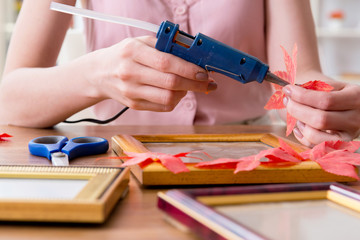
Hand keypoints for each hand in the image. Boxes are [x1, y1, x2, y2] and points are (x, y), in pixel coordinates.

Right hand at [87, 36, 215, 111]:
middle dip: (195, 84)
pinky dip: (175, 100)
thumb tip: (194, 57)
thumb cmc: (125, 55)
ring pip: (168, 98)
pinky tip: (177, 93)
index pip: (166, 63)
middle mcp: (130, 73)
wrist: (99, 73)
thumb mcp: (141, 42)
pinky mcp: (134, 105)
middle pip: (170, 83)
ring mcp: (131, 92)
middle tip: (207, 83)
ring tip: (190, 85)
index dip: (189, 69)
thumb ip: (165, 47)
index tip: (204, 73)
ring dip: (186, 93)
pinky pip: (163, 107)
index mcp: (132, 52)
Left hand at [282, 81, 359, 146]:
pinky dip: (301, 136)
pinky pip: (313, 145)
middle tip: (287, 101)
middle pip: (320, 119)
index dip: (302, 96)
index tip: (287, 89)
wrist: (347, 106)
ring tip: (296, 114)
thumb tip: (291, 92)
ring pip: (316, 135)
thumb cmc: (333, 93)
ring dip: (300, 124)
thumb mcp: (330, 85)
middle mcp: (355, 119)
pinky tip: (299, 125)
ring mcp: (347, 135)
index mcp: (356, 97)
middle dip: (297, 109)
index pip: (326, 100)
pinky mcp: (337, 146)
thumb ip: (313, 87)